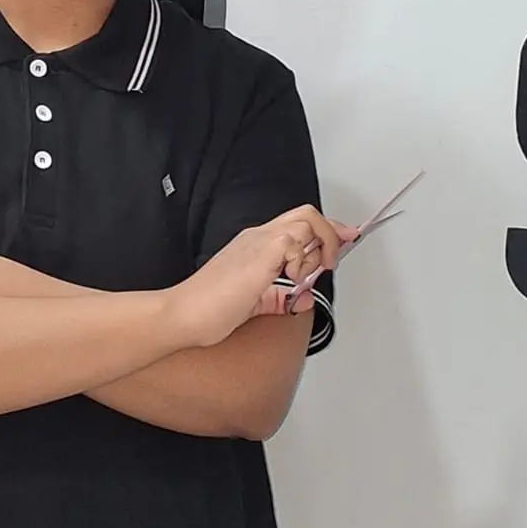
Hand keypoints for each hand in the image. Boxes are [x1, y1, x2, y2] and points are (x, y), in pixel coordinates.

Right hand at [169, 206, 347, 348]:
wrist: (183, 314)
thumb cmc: (208, 309)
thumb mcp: (254, 304)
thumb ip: (279, 299)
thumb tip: (303, 299)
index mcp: (255, 244)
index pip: (297, 225)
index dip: (326, 232)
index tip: (342, 241)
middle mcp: (258, 237)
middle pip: (307, 214)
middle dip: (332, 233)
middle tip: (336, 256)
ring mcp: (258, 242)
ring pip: (307, 220)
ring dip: (319, 247)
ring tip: (304, 276)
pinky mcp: (260, 253)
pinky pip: (295, 241)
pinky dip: (303, 260)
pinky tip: (290, 279)